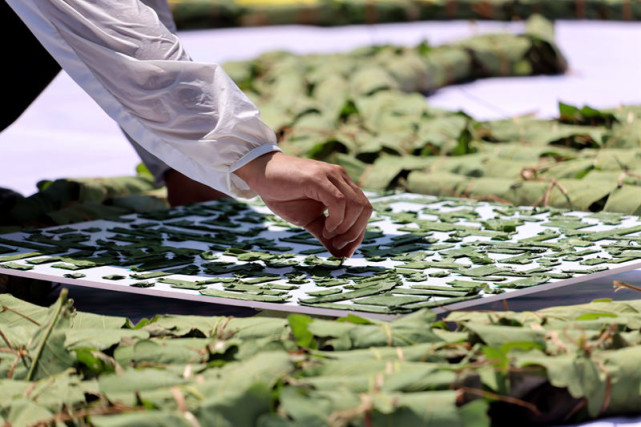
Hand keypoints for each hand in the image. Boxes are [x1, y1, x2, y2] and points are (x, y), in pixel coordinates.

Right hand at [235, 152, 371, 256]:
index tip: (345, 251)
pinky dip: (337, 220)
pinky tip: (326, 228)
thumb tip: (341, 255)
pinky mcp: (318, 178)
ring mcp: (331, 176)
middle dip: (355, 233)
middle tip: (337, 245)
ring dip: (346, 228)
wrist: (261, 174)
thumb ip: (326, 234)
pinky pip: (339, 202)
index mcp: (342, 186)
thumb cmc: (284, 195)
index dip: (359, 233)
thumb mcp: (309, 220)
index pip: (364, 210)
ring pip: (356, 205)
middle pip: (365, 208)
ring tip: (329, 236)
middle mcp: (340, 178)